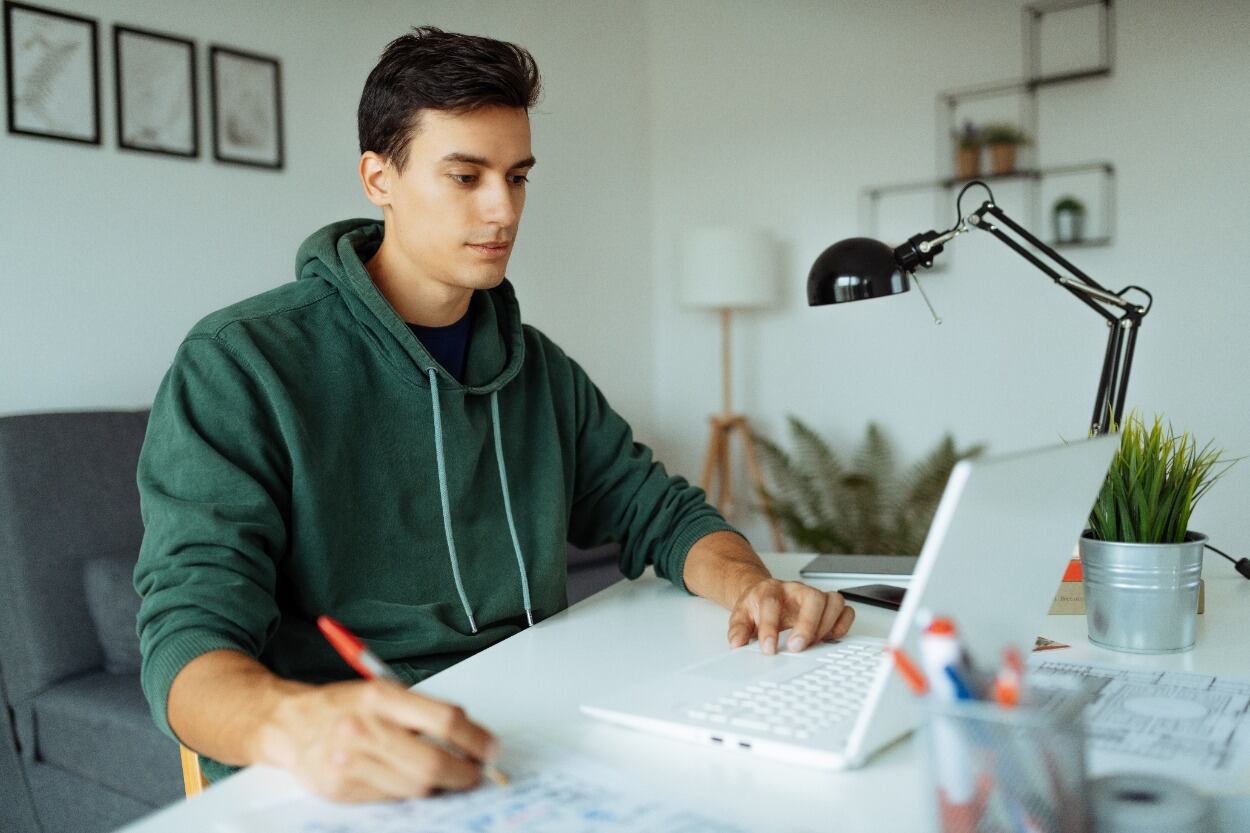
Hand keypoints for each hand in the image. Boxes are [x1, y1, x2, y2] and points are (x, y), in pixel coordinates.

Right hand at [261, 679, 497, 801]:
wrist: (289, 724)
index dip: (476, 739)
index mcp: (380, 697)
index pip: (445, 720)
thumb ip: (422, 712)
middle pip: (434, 763)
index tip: (490, 748)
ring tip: (445, 775)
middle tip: (476, 772)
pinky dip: (409, 792)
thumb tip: (470, 737)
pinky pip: (393, 798)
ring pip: (416, 786)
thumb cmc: (342, 706)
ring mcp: (351, 762)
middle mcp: (364, 729)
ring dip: (440, 785)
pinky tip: (408, 780)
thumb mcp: (381, 692)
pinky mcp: (342, 789)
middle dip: (465, 772)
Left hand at [726, 579, 854, 654]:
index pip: (772, 604)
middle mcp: (796, 590)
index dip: (770, 628)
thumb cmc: (757, 605)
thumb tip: (736, 643)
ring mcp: (814, 596)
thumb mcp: (741, 615)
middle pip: (812, 598)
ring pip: (833, 601)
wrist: (764, 593)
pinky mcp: (828, 606)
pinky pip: (846, 610)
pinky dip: (842, 625)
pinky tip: (831, 638)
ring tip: (814, 644)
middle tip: (797, 647)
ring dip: (827, 625)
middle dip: (807, 625)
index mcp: (771, 590)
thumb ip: (738, 629)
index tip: (768, 648)